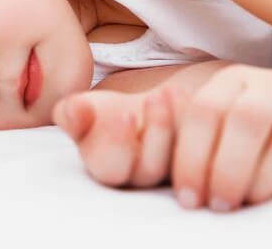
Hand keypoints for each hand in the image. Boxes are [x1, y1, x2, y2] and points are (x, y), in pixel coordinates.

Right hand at [52, 86, 189, 188]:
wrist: (146, 111)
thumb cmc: (110, 112)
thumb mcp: (85, 109)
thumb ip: (74, 114)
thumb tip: (73, 113)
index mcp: (106, 167)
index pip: (108, 168)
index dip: (115, 145)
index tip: (123, 115)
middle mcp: (137, 178)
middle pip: (146, 171)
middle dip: (153, 135)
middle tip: (154, 99)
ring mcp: (169, 174)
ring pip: (176, 163)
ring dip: (172, 125)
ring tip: (165, 92)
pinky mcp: (196, 165)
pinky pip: (199, 153)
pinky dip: (189, 120)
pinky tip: (179, 95)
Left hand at [170, 64, 271, 210]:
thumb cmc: (249, 142)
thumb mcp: (217, 133)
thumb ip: (190, 144)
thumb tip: (170, 169)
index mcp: (236, 80)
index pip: (206, 109)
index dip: (191, 156)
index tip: (189, 198)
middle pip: (248, 118)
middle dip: (227, 169)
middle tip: (219, 205)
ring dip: (264, 181)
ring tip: (250, 203)